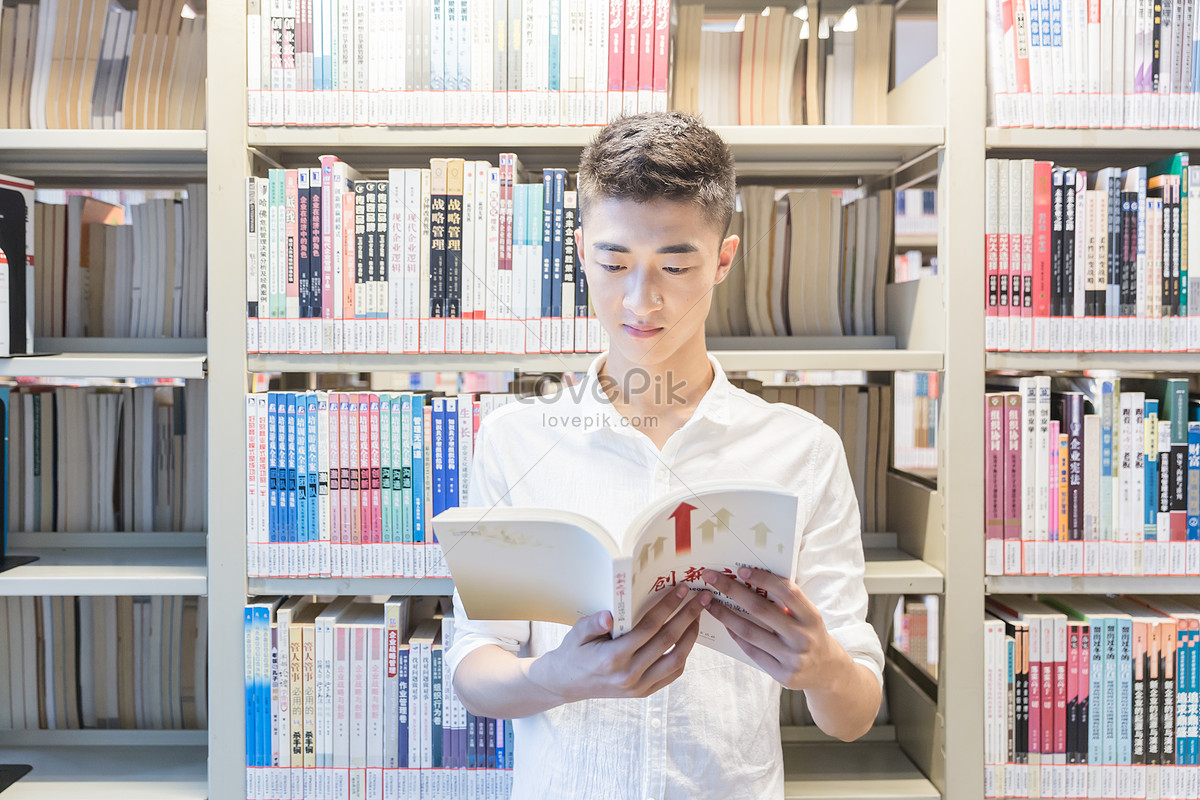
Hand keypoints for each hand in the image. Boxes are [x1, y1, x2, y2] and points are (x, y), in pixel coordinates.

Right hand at [528, 585, 709, 703]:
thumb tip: (609, 615)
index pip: (649, 627)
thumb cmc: (573, 653)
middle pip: (668, 641)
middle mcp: (629, 675)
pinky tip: (686, 638)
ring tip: (698, 616)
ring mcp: (638, 687)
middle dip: (688, 616)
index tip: (682, 589)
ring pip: (676, 660)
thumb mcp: (575, 634)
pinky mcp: (643, 692)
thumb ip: (592, 623)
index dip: (668, 606)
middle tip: (702, 598)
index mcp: (613, 657)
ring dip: (691, 636)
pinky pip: (671, 674)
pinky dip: (683, 655)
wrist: (566, 684)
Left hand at [701, 566, 853, 692]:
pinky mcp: (781, 674)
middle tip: (712, 578)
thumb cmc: (811, 634)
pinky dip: (735, 635)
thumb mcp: (808, 615)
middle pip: (760, 609)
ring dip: (725, 614)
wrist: (828, 671)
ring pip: (749, 631)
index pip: (786, 592)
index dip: (763, 578)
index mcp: (812, 617)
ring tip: (710, 602)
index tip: (741, 570)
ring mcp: (791, 658)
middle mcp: (802, 637)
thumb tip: (749, 579)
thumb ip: (786, 601)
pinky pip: (751, 650)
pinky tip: (725, 624)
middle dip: (732, 590)